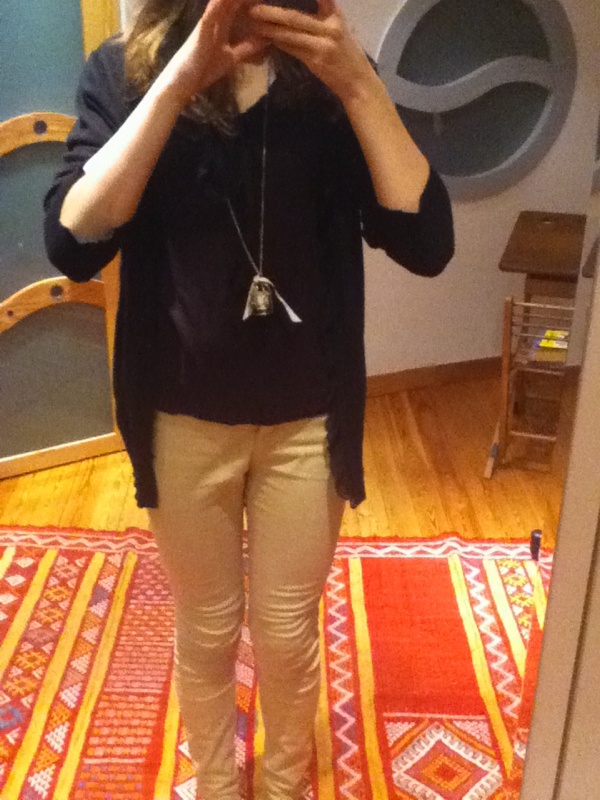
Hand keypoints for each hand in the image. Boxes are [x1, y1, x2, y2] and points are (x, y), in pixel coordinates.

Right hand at [159, 0, 269, 104]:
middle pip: (230, 2)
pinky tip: (222, 0)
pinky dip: (216, 7)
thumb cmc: (204, 69)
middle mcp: (213, 20)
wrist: (183, 82)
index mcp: (221, 25)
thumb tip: (264, 41)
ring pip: (220, 4)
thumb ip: (246, 49)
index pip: (238, 8)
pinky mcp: (200, 33)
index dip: (251, 1)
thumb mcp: (231, 58)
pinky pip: (208, 17)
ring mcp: (206, 25)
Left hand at [246, 0, 374, 99]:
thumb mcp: (339, 29)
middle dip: (273, 12)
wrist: (358, 82)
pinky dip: (280, 43)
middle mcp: (330, 27)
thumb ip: (322, 17)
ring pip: (291, 34)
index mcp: (335, 15)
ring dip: (271, 29)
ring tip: (254, 23)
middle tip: (254, 8)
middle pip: (295, 17)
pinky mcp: (317, 60)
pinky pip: (294, 49)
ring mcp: (323, 44)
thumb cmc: (347, 55)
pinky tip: (267, 39)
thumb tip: (292, 13)